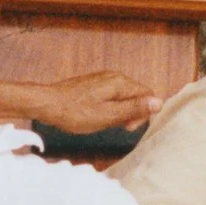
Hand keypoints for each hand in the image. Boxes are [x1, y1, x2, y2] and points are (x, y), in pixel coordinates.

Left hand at [33, 72, 160, 135]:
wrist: (47, 104)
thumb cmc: (75, 112)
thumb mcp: (108, 115)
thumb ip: (134, 108)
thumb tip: (158, 102)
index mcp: (120, 83)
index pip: (147, 95)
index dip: (143, 113)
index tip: (127, 127)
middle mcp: (114, 77)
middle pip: (136, 95)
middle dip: (131, 113)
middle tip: (116, 127)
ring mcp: (103, 80)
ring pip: (123, 97)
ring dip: (120, 112)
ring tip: (104, 122)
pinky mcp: (94, 85)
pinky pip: (112, 96)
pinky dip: (109, 108)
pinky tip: (97, 116)